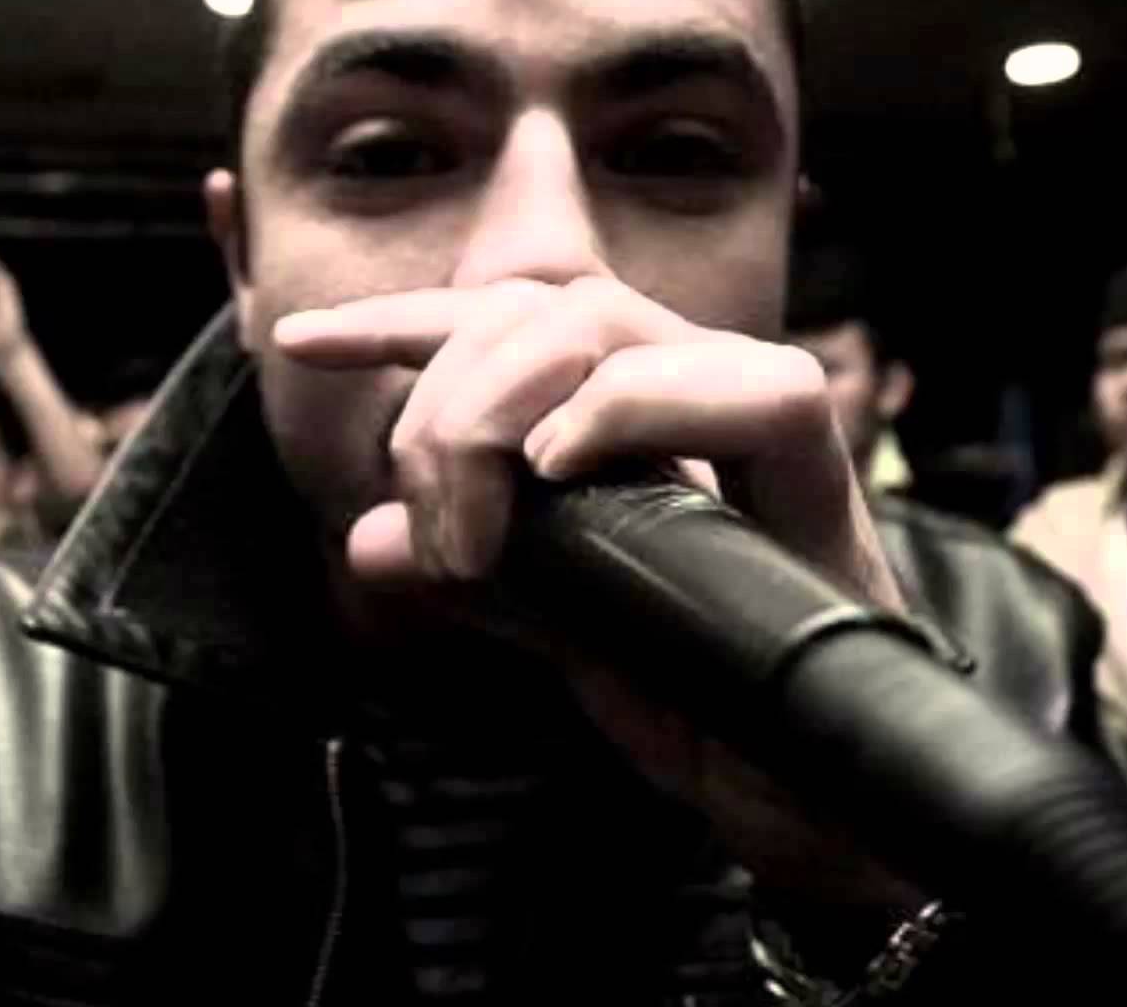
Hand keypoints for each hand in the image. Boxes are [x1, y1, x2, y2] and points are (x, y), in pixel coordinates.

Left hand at [275, 277, 916, 906]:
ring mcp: (763, 433)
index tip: (302, 341)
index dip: (403, 320)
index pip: (514, 325)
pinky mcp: (821, 486)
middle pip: (548, 309)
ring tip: (477, 531)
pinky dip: (629, 409)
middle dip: (447, 395)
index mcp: (638, 424)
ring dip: (504, 409)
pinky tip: (553, 466)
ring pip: (614, 327)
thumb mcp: (568, 642)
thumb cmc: (709, 716)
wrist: (824, 816)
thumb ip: (484, 583)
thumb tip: (369, 543)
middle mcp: (700, 401)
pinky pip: (751, 392)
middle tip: (434, 525)